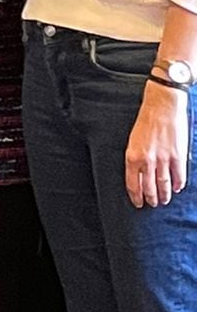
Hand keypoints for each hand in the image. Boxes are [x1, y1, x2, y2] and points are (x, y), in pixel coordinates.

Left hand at [126, 83, 190, 207]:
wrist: (162, 107)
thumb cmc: (146, 121)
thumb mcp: (133, 140)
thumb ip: (136, 157)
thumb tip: (139, 173)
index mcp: (132, 155)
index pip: (132, 183)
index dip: (136, 195)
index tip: (138, 203)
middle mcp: (147, 160)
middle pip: (149, 187)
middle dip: (150, 198)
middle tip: (153, 204)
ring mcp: (164, 159)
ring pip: (164, 184)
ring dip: (164, 194)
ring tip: (164, 200)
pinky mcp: (178, 157)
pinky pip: (178, 176)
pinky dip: (178, 184)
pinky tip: (177, 188)